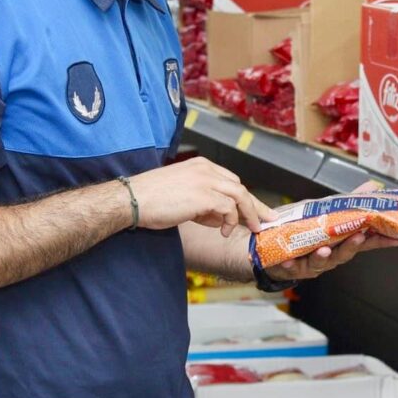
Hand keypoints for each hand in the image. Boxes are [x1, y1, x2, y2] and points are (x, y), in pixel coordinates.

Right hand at [127, 157, 273, 237]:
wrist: (133, 199)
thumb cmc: (151, 200)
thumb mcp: (182, 196)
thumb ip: (203, 203)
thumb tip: (220, 218)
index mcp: (200, 166)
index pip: (231, 180)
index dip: (245, 198)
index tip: (256, 210)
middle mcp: (206, 169)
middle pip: (240, 187)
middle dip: (255, 206)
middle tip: (265, 221)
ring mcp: (206, 181)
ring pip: (240, 196)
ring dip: (249, 214)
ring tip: (253, 229)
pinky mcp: (204, 195)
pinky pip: (229, 208)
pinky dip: (230, 221)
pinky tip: (223, 231)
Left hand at [265, 181, 397, 280]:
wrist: (266, 246)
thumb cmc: (299, 230)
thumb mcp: (323, 211)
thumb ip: (348, 202)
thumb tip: (373, 187)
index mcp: (338, 242)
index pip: (364, 242)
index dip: (380, 241)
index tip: (397, 238)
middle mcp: (327, 256)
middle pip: (344, 254)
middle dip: (352, 247)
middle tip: (359, 238)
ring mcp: (308, 263)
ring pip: (319, 263)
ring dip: (323, 257)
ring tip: (325, 250)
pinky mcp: (288, 266)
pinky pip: (289, 267)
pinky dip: (290, 265)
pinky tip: (289, 260)